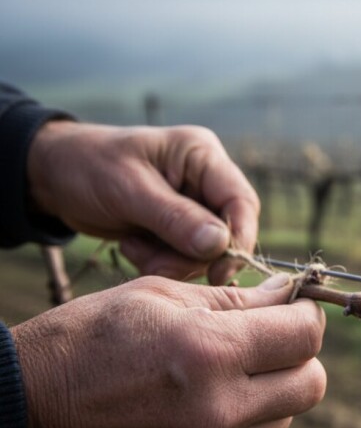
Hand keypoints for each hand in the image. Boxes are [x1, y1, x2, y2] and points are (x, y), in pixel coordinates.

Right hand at [11, 274, 325, 427]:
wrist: (28, 407)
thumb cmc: (87, 338)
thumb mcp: (159, 296)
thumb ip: (235, 298)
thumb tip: (286, 293)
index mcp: (207, 353)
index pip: (304, 337)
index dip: (309, 312)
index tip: (297, 301)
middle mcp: (218, 409)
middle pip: (310, 384)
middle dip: (302, 351)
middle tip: (276, 329)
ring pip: (286, 413)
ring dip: (278, 383)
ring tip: (238, 359)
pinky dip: (252, 411)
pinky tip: (218, 388)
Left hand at [27, 121, 259, 283]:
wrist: (53, 176)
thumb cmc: (88, 167)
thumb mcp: (129, 190)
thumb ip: (175, 218)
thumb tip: (220, 245)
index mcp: (202, 156)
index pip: (241, 201)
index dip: (239, 238)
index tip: (220, 272)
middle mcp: (206, 180)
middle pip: (228, 232)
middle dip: (192, 255)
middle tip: (154, 262)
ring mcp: (194, 205)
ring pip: (206, 251)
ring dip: (170, 261)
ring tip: (133, 246)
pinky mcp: (179, 227)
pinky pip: (185, 258)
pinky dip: (159, 261)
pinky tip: (132, 245)